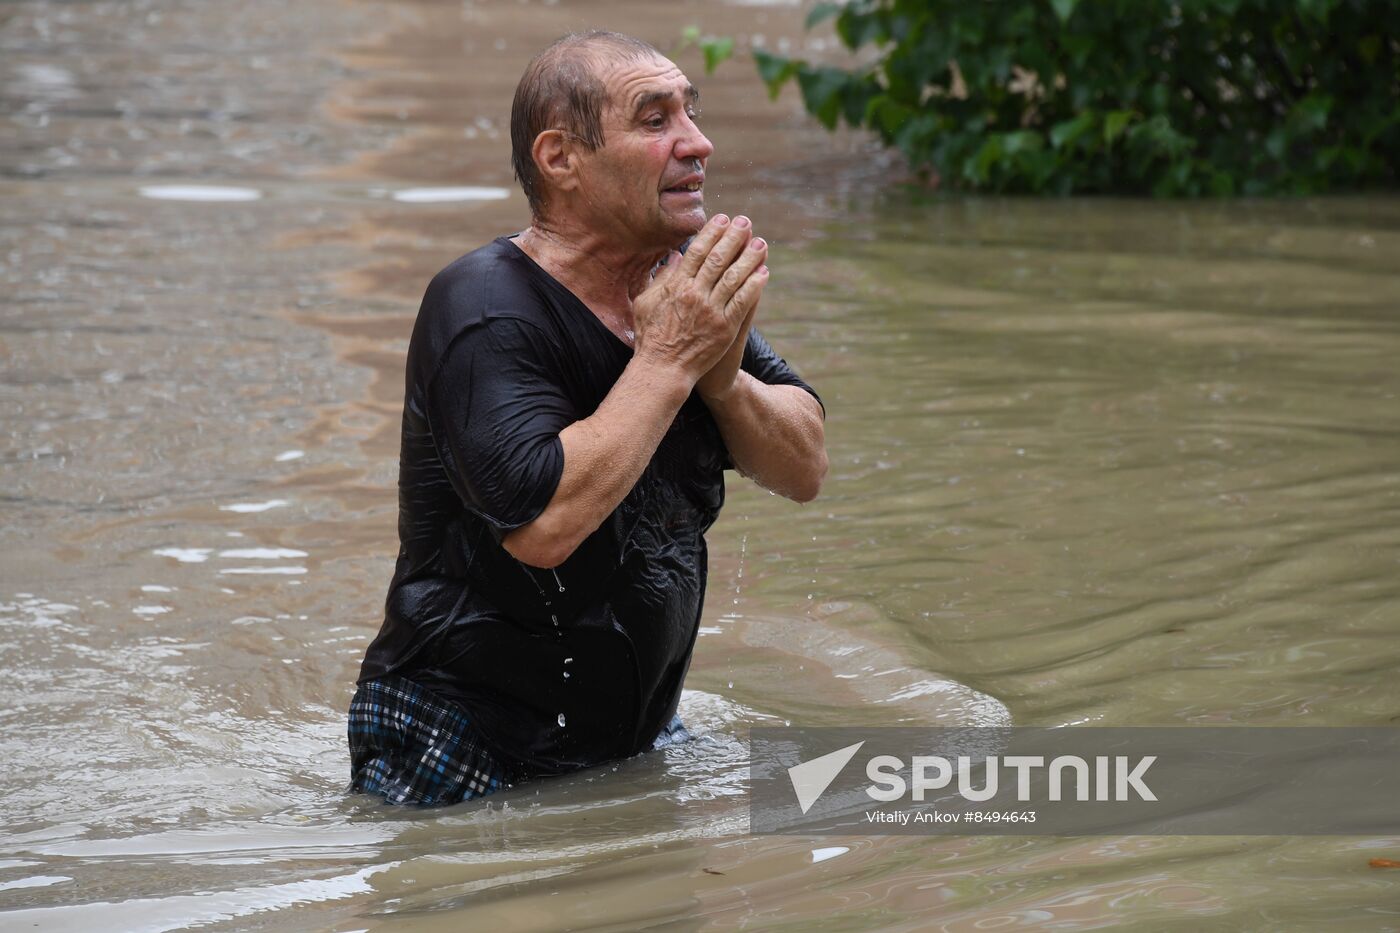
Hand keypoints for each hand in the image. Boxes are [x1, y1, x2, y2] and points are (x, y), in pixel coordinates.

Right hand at [632, 214, 769, 384]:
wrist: (663, 369)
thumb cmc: (651, 336)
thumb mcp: (646, 302)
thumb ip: (660, 278)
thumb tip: (674, 257)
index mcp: (675, 286)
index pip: (697, 252)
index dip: (712, 233)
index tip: (723, 219)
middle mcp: (694, 295)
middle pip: (718, 259)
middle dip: (733, 238)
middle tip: (746, 222)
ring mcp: (710, 311)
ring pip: (734, 278)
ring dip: (749, 258)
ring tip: (760, 243)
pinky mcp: (724, 328)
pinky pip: (742, 302)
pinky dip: (754, 286)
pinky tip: (763, 273)